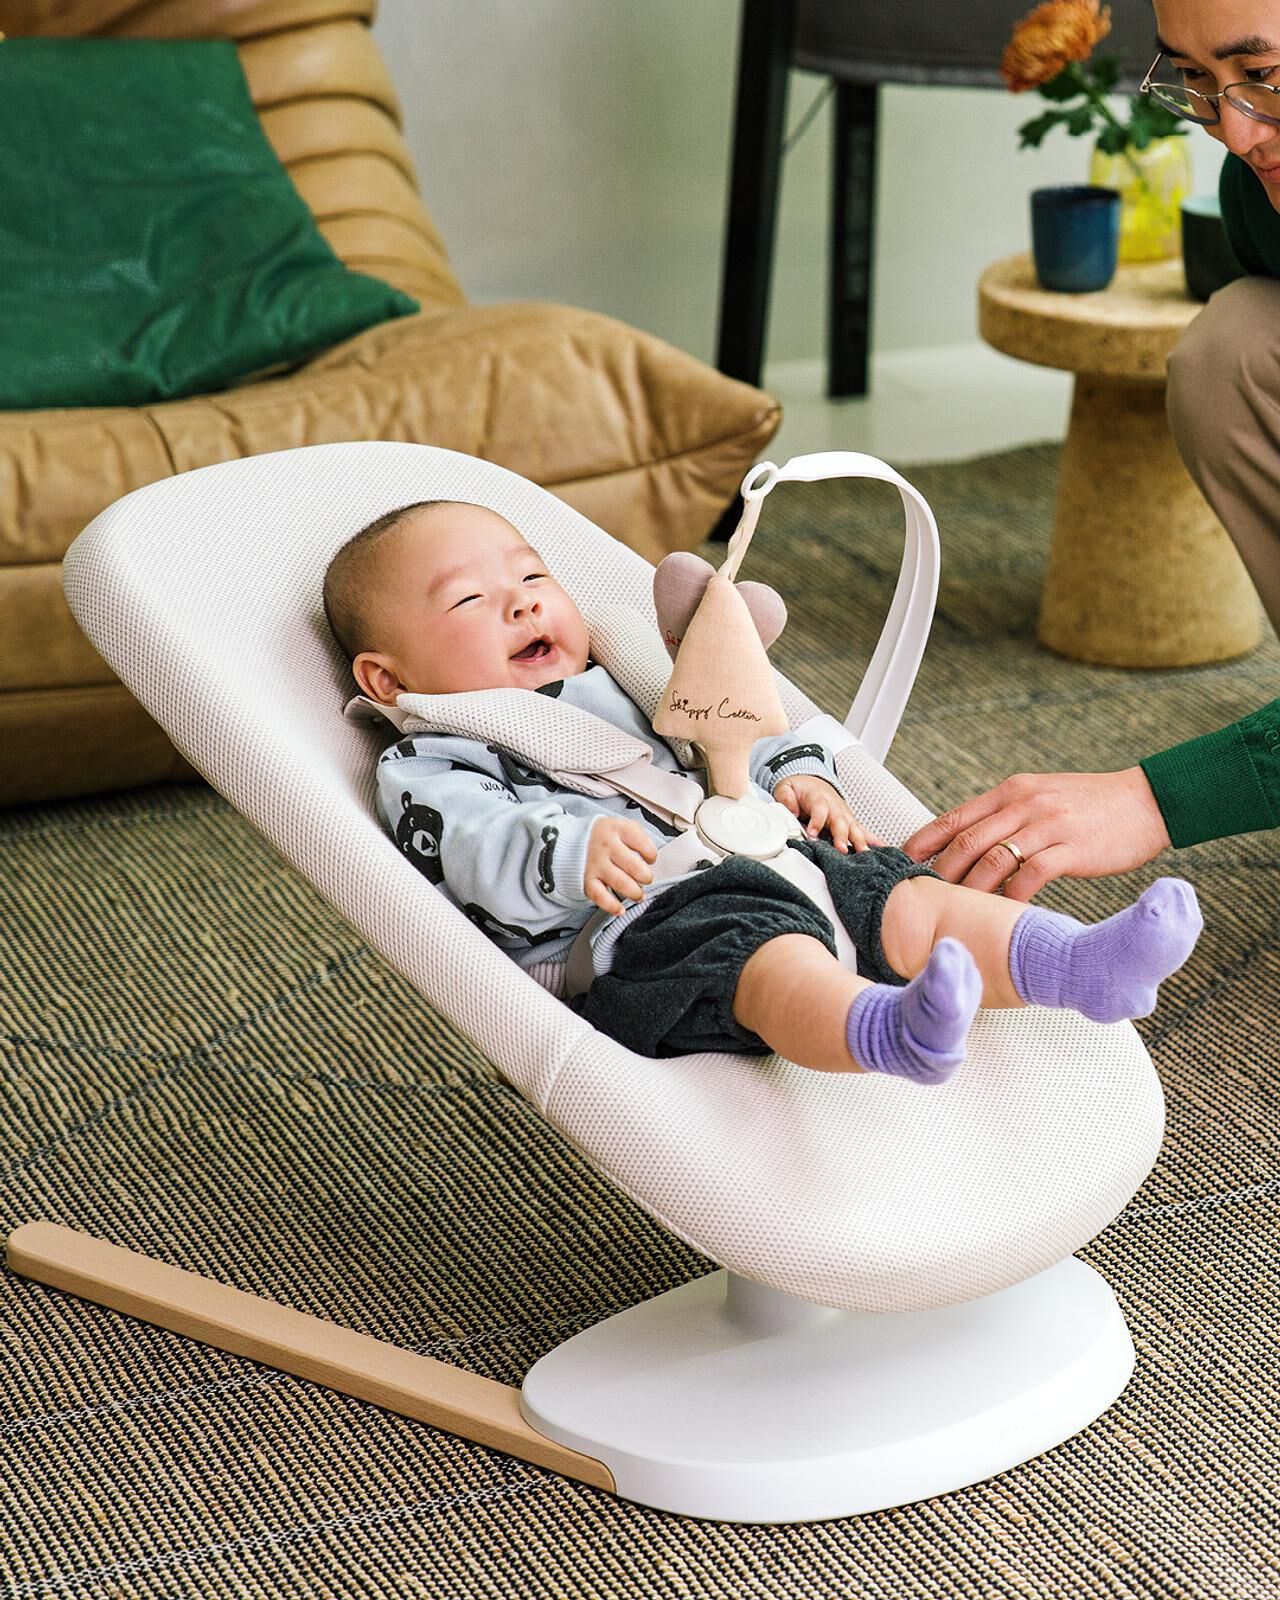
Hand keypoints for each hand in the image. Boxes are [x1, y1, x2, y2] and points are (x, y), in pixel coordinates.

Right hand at [584, 816, 657, 914]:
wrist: (569, 842)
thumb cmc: (602, 837)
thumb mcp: (619, 827)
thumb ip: (636, 838)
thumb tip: (651, 860)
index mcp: (617, 829)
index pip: (643, 843)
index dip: (651, 855)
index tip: (650, 859)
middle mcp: (606, 845)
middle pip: (634, 866)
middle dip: (646, 877)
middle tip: (646, 879)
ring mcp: (595, 863)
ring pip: (621, 882)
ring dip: (635, 892)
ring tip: (638, 894)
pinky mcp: (586, 880)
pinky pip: (601, 896)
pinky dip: (612, 906)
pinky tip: (620, 909)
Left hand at [774, 775, 871, 853]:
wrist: (812, 781)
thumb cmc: (800, 788)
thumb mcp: (786, 787)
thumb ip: (786, 798)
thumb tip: (790, 811)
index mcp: (818, 798)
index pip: (820, 808)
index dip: (817, 820)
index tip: (812, 834)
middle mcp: (835, 806)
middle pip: (841, 820)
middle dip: (843, 835)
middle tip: (842, 849)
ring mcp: (844, 814)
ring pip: (854, 827)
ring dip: (860, 840)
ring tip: (865, 853)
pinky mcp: (849, 821)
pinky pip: (862, 830)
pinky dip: (873, 839)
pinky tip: (883, 849)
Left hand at [901, 768, 1171, 899]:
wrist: (1146, 801)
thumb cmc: (1092, 805)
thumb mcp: (1041, 798)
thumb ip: (1006, 816)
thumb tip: (968, 845)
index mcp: (1011, 792)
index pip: (955, 818)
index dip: (924, 843)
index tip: (901, 865)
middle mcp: (1023, 804)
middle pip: (966, 842)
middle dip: (938, 873)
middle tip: (920, 898)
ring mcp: (1046, 825)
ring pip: (992, 860)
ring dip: (969, 890)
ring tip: (954, 913)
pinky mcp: (1070, 848)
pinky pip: (1030, 876)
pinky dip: (1011, 898)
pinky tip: (1002, 915)